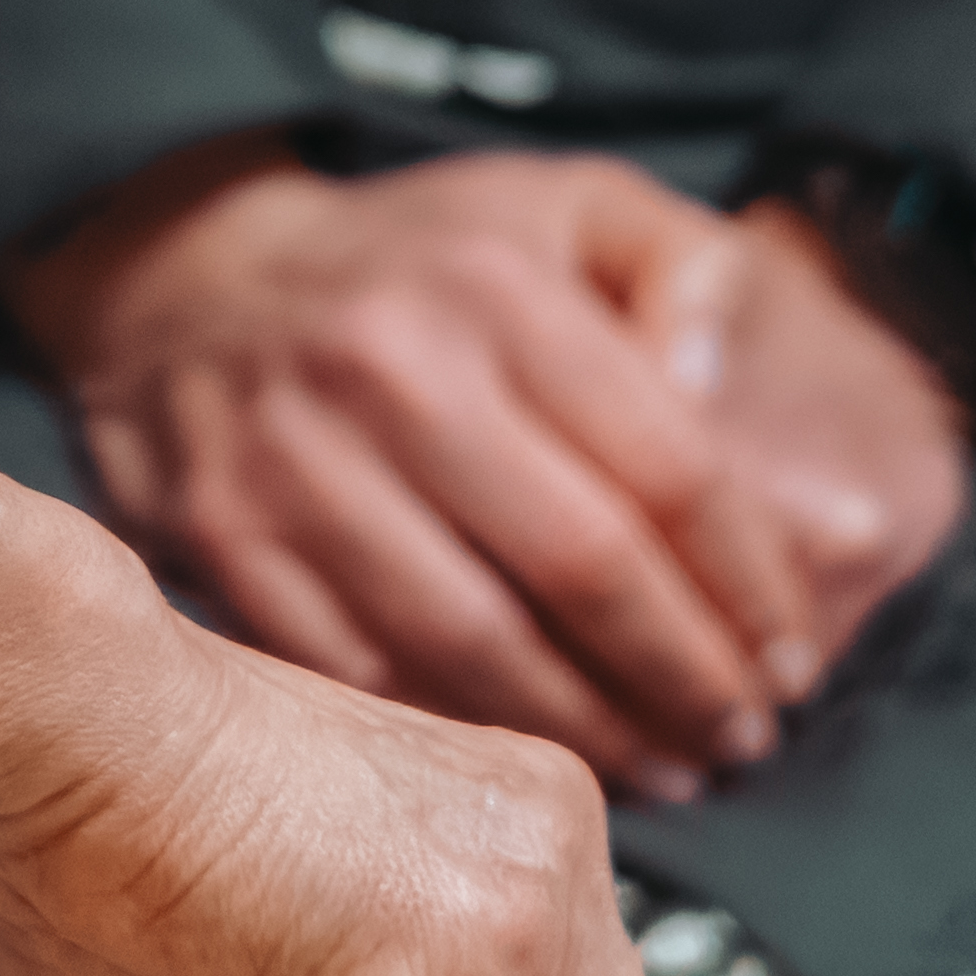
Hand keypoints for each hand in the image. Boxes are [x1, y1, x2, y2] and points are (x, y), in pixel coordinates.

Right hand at [13, 147, 954, 794]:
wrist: (185, 269)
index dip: (748, 584)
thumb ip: (691, 280)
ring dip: (587, 733)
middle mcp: (394, 366)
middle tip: (740, 737)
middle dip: (684, 678)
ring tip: (662, 767)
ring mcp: (297, 460)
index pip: (670, 467)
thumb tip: (726, 393)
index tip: (790, 659)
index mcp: (501, 288)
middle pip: (584, 569)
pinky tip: (522, 761)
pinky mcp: (224, 541)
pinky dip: (453, 736)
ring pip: (474, 646)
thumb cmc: (418, 262)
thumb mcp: (571, 208)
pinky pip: (362, 678)